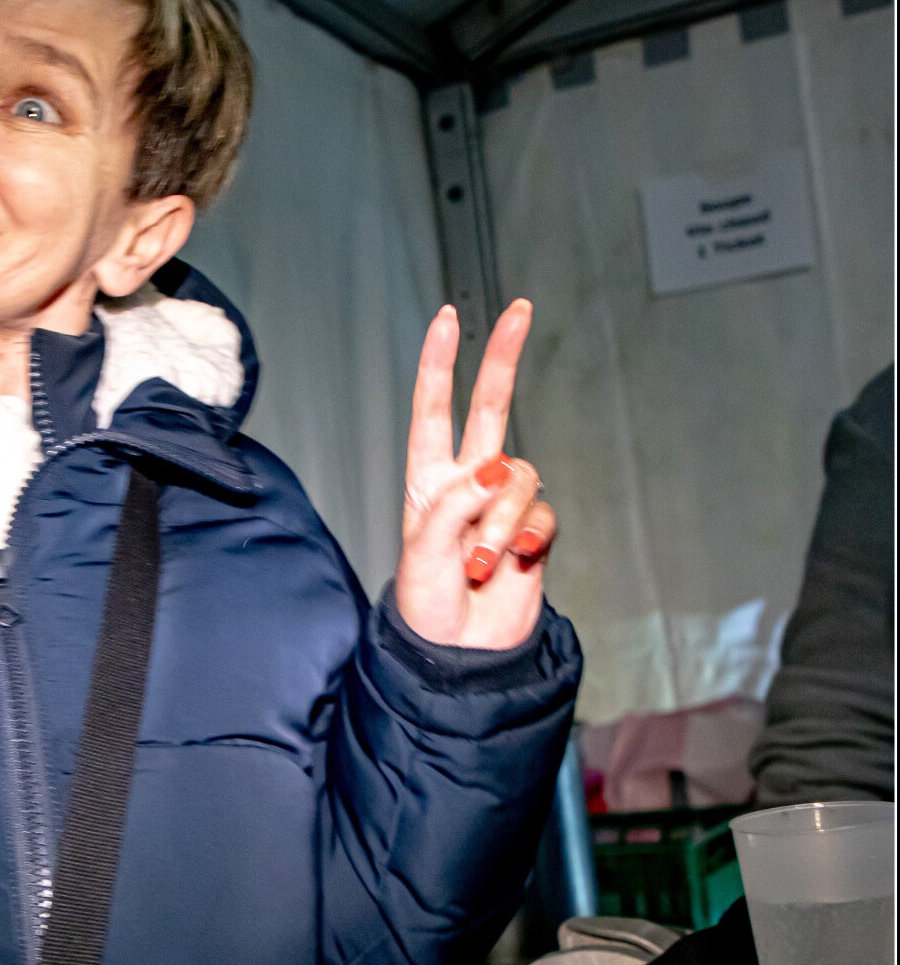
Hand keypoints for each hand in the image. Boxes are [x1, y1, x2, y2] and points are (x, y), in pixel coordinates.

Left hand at [393, 300, 556, 648]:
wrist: (460, 655)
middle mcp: (467, 484)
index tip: (449, 318)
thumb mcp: (422, 553)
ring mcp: (502, 507)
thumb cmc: (426, 606)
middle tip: (520, 309)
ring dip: (501, 522)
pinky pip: (542, 517)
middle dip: (503, 359)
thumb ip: (453, 504)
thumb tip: (495, 468)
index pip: (433, 411)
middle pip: (491, 408)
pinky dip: (526, 539)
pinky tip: (511, 563)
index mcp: (427, 481)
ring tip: (478, 563)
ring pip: (520, 479)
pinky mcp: (534, 533)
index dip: (440, 364)